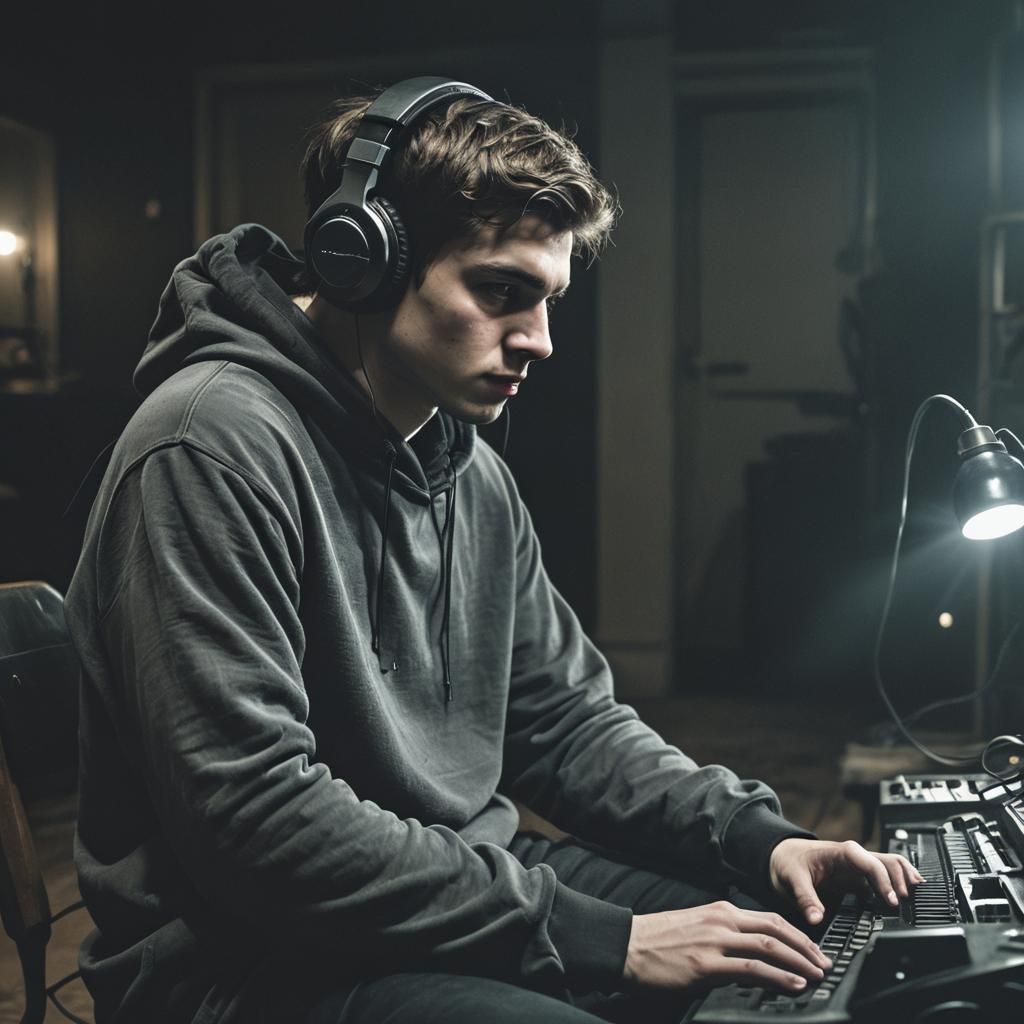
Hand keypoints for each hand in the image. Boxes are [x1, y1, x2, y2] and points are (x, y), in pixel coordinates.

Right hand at [622, 901, 831, 993]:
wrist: (627, 946)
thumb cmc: (658, 941)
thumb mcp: (695, 929)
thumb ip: (723, 936)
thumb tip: (749, 956)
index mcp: (720, 911)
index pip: (769, 919)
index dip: (797, 935)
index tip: (814, 950)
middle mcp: (721, 920)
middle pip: (776, 929)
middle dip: (806, 948)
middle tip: (826, 963)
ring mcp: (715, 941)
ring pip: (769, 946)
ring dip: (800, 962)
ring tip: (818, 975)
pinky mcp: (706, 964)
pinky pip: (751, 969)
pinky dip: (778, 976)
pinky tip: (794, 985)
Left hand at [769, 837, 923, 924]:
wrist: (784, 856)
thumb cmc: (789, 862)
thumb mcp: (792, 878)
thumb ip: (805, 898)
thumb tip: (816, 918)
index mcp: (843, 853)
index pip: (871, 863)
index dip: (884, 881)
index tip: (891, 902)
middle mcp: (856, 858)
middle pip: (890, 862)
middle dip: (902, 881)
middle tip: (907, 906)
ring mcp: (861, 868)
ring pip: (893, 866)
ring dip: (906, 880)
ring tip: (917, 901)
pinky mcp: (862, 879)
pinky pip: (887, 877)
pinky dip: (901, 883)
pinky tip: (910, 897)